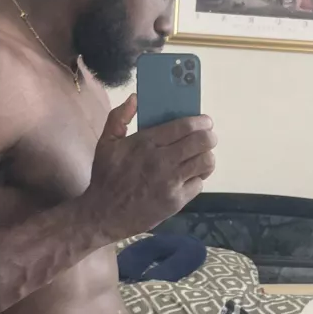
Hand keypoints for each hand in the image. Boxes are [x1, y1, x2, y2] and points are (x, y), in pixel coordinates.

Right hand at [83, 95, 216, 242]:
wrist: (103, 215)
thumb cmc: (106, 177)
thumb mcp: (105, 144)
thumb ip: (119, 118)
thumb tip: (134, 98)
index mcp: (145, 143)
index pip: (185, 126)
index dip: (201, 121)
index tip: (205, 122)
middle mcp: (161, 160)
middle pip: (202, 142)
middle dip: (209, 137)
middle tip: (207, 138)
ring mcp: (170, 182)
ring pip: (205, 162)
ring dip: (206, 157)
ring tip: (199, 157)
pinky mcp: (175, 201)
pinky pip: (199, 184)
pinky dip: (196, 179)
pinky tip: (187, 177)